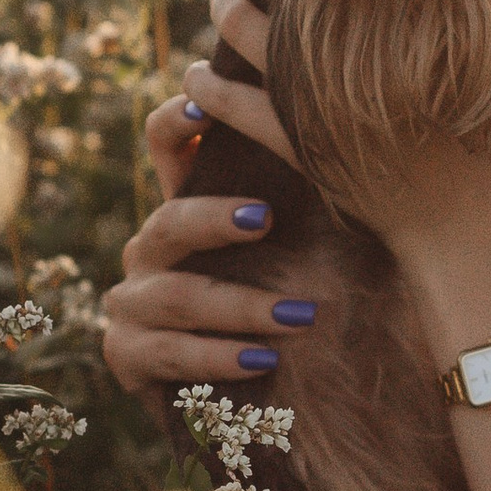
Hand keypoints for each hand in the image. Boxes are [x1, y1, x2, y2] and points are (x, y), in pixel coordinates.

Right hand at [106, 0, 321, 394]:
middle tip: (266, 219)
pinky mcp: (126, 355)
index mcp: (185, 207)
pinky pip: (168, 354)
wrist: (243, 391)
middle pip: (168, 220)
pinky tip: (263, 358)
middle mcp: (148, 247)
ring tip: (300, 316)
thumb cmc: (281, 300)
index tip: (199, 100)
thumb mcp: (299, 244)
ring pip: (177, 296)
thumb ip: (304, 191)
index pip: (164, 144)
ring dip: (240, 306)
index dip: (175, 121)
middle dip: (214, 218)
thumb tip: (364, 127)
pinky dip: (218, 357)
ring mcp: (131, 301)